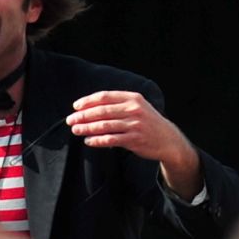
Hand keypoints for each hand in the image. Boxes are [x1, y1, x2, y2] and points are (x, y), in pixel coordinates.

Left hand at [66, 90, 202, 198]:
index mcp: (133, 98)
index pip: (105, 96)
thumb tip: (89, 108)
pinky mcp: (134, 139)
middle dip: (83, 116)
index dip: (88, 101)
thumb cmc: (146, 122)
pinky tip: (88, 141)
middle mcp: (134, 109)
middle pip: (102, 111)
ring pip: (104, 125)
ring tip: (75, 130)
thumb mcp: (137, 107)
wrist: (167, 139)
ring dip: (86, 128)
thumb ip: (117, 105)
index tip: (76, 107)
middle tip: (70, 120)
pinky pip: (110, 140)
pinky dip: (97, 140)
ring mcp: (134, 124)